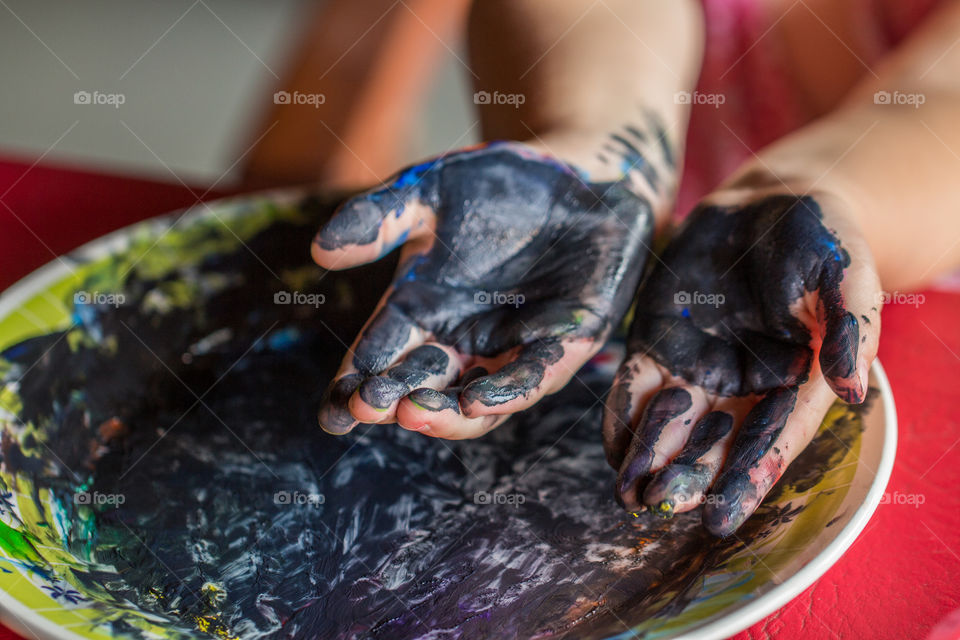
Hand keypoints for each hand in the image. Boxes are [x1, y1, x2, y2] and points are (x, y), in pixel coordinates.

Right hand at [314, 142, 654, 438]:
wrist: (574, 175)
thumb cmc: (497, 186)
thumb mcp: (429, 193)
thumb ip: (381, 219)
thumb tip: (320, 252)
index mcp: (420, 310)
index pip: (378, 357)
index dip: (352, 387)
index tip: (333, 413)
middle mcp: (461, 340)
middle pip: (420, 384)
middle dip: (391, 400)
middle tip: (366, 407)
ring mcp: (511, 349)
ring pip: (473, 400)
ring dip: (443, 414)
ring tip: (411, 412)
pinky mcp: (561, 345)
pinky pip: (532, 378)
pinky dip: (504, 393)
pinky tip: (477, 401)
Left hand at [603, 190, 880, 535]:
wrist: (767, 203)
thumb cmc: (818, 239)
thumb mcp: (843, 274)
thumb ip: (848, 327)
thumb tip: (853, 390)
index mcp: (793, 384)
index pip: (769, 441)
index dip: (744, 480)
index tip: (719, 519)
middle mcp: (741, 388)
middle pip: (712, 445)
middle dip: (686, 477)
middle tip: (659, 504)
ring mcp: (695, 369)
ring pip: (668, 425)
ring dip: (647, 459)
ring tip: (626, 493)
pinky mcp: (656, 344)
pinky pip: (634, 388)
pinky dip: (621, 418)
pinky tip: (610, 448)